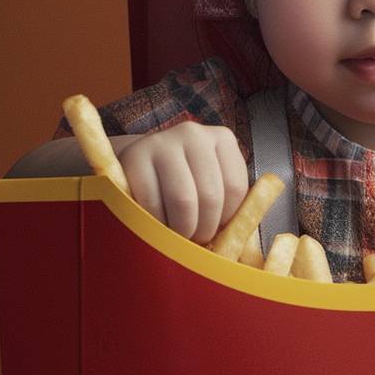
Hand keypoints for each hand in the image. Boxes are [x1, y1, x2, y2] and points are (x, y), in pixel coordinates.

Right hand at [119, 123, 248, 242]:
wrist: (138, 163)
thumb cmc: (182, 181)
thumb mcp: (211, 182)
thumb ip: (227, 202)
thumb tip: (240, 240)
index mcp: (222, 138)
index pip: (235, 188)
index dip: (226, 219)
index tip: (215, 230)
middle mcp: (194, 134)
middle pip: (210, 196)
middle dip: (203, 230)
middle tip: (193, 240)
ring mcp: (163, 142)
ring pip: (183, 201)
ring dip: (181, 230)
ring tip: (176, 236)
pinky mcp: (134, 157)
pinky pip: (152, 203)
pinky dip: (155, 223)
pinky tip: (155, 224)